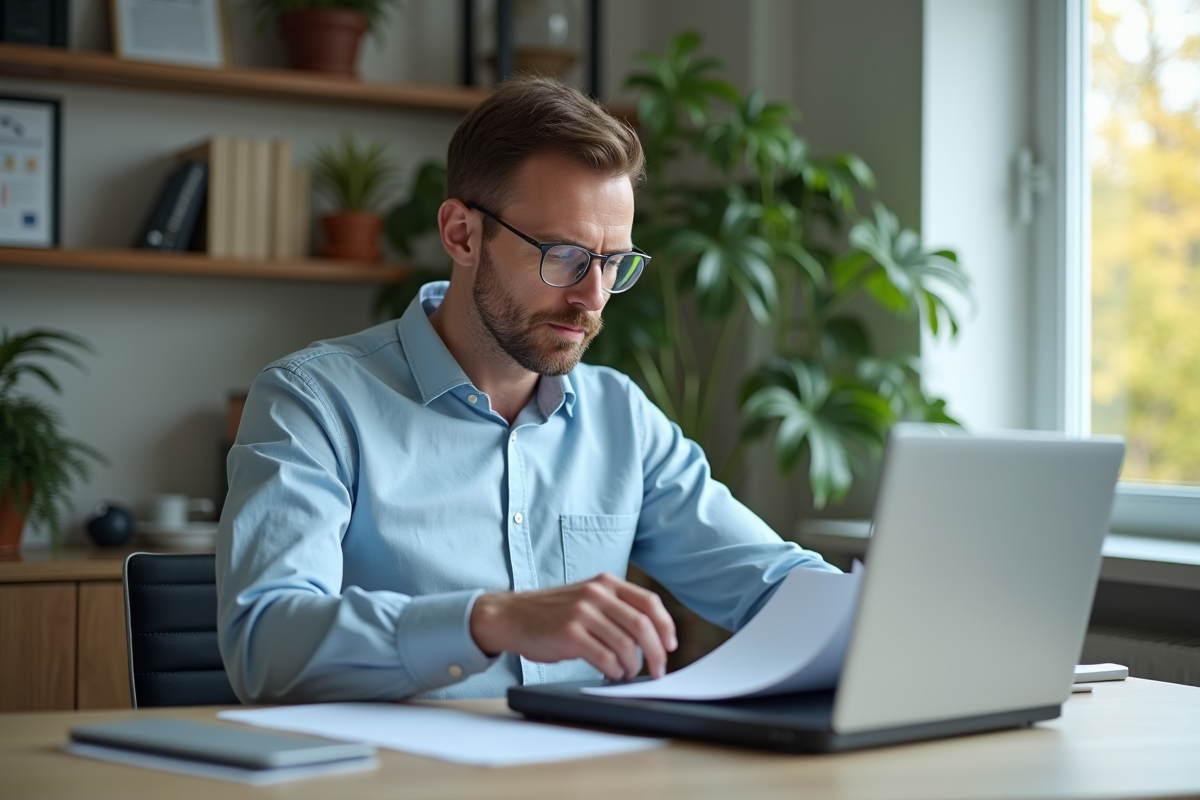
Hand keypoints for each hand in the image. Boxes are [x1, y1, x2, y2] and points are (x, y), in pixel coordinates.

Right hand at [470, 573, 677, 680]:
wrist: (510, 615)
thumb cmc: (550, 613)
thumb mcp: (586, 599)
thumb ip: (614, 608)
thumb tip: (650, 637)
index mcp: (605, 583)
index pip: (649, 602)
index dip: (666, 626)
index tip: (670, 646)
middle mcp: (596, 594)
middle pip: (643, 625)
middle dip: (657, 653)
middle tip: (658, 670)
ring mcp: (582, 612)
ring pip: (626, 644)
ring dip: (632, 665)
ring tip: (626, 672)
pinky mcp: (569, 634)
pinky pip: (605, 657)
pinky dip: (614, 670)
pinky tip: (611, 673)